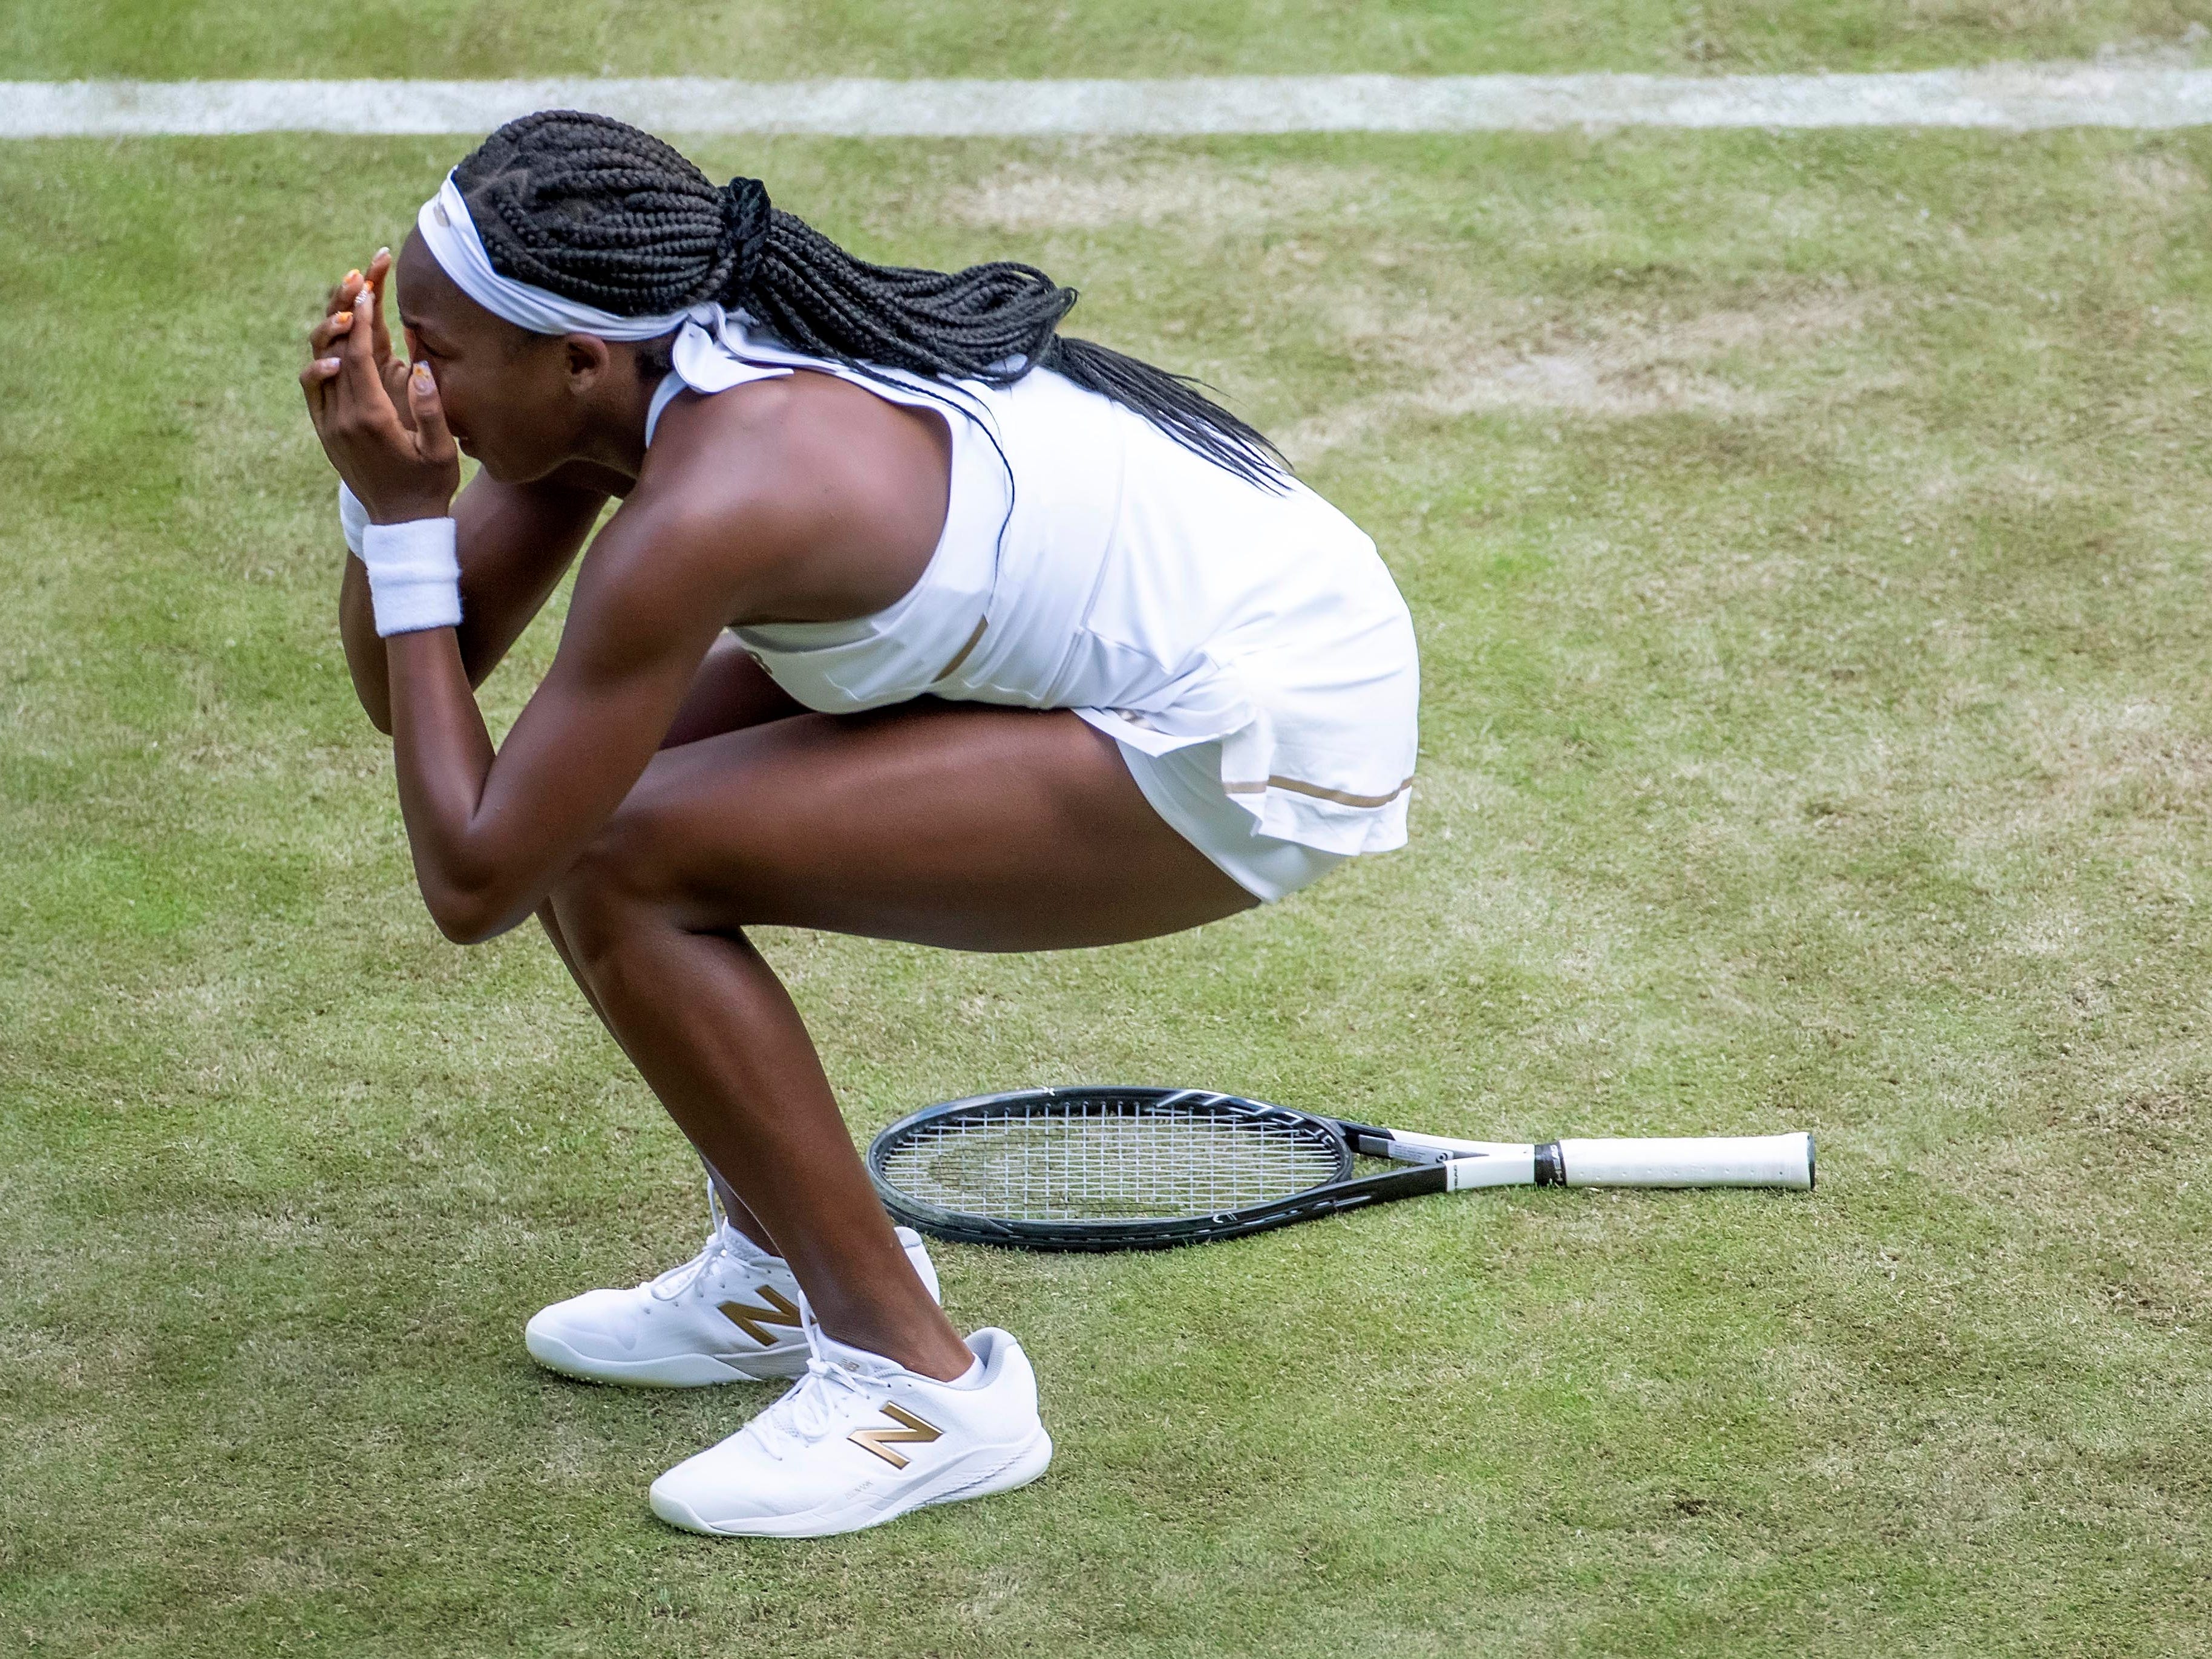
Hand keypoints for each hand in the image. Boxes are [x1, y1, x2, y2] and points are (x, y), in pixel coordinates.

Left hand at [302, 269, 458, 523]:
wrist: (400, 523)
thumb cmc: (429, 486)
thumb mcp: (441, 452)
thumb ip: (431, 409)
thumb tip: (419, 367)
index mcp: (371, 419)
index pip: (358, 356)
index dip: (362, 318)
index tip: (368, 286)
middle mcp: (342, 418)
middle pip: (333, 350)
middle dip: (344, 310)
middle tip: (356, 276)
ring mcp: (328, 424)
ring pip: (317, 362)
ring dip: (331, 329)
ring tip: (347, 300)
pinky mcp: (325, 428)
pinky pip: (314, 382)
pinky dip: (323, 355)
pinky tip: (341, 338)